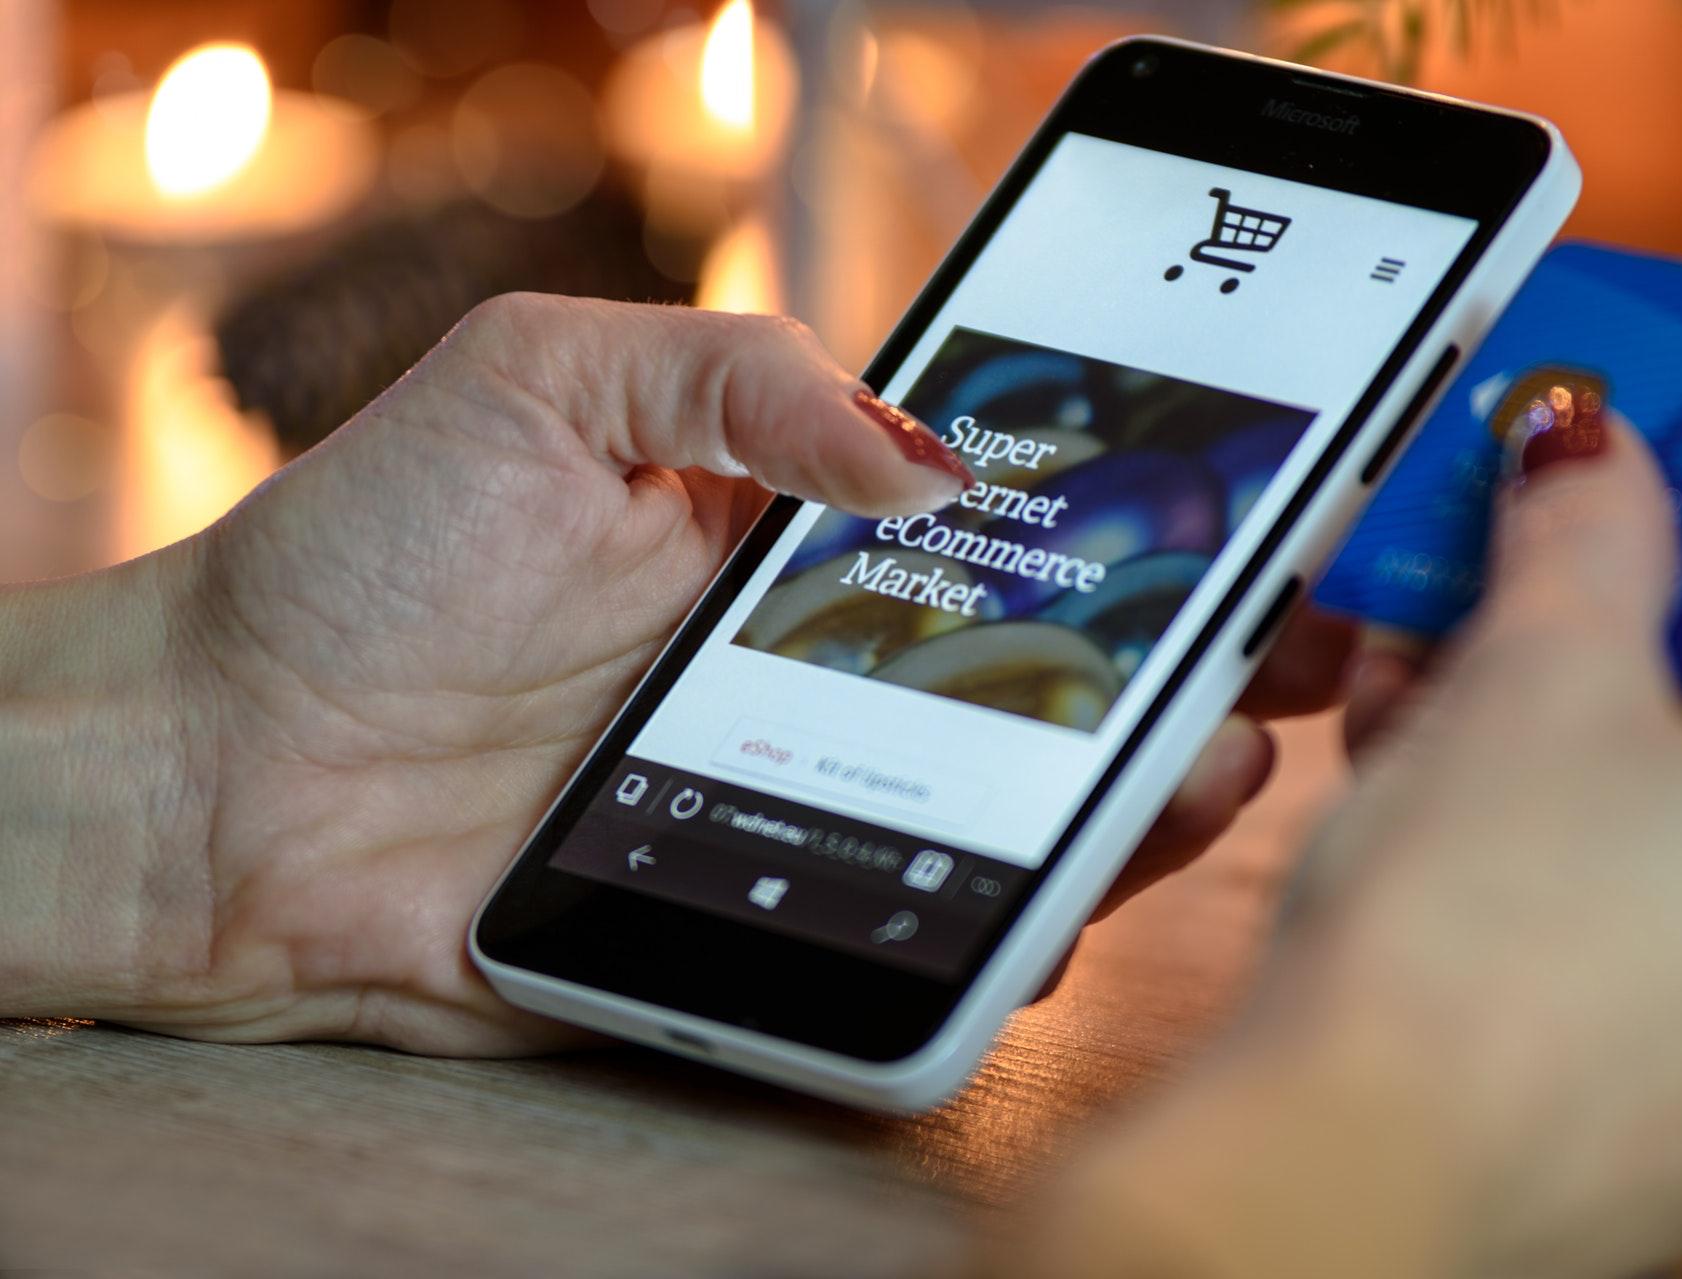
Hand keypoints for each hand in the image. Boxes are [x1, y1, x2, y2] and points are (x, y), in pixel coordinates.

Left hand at [0, 295, 1352, 1053]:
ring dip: (1135, 801)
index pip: (1010, 529)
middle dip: (1191, 670)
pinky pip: (912, 938)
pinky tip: (1052, 902)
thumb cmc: (367, 556)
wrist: (219, 774)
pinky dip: (1000, 932)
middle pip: (1051, 684)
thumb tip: (933, 454)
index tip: (1259, 518)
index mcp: (798, 540)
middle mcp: (825, 674)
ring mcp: (806, 803)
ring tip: (1207, 766)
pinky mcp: (763, 917)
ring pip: (1016, 818)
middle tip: (1291, 657)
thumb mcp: (549, 382)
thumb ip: (742, 378)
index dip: (1145, 523)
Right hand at [1017, 413, 1681, 1278]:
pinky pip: (1673, 966)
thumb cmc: (1479, 932)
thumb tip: (1590, 443)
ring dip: (1596, 765)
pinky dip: (1582, 884)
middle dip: (1660, 653)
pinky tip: (1446, 841)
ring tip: (1438, 713)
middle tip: (1556, 600)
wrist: (1354, 1180)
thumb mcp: (1532, 682)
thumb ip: (1588, 537)